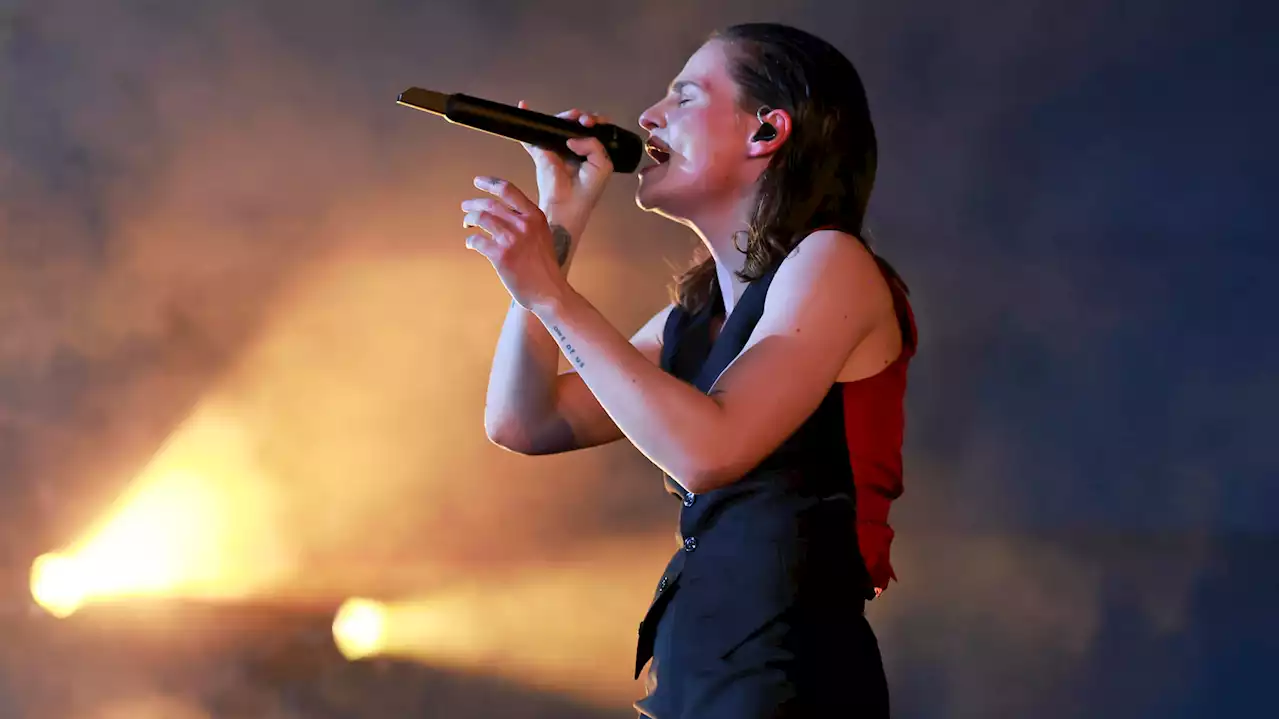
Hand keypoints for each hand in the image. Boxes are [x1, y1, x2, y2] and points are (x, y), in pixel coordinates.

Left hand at [462, 175, 569, 311]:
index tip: (477, 181)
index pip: (508, 190)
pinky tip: (471, 244)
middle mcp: (523, 224)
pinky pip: (476, 241)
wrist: (549, 291)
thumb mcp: (542, 235)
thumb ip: (526, 222)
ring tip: (467, 224)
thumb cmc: (544, 266)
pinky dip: (471, 241)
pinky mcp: (500, 256)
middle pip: (490, 204)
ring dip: (469, 219)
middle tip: (465, 207)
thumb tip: (501, 212)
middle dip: (473, 204)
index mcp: (535, 216)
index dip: (489, 183)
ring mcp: (511, 239)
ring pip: (480, 219)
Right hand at [516, 101, 612, 227]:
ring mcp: (557, 148)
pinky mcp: (541, 153)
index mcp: (591, 151)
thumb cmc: (586, 192)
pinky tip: (525, 107)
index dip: (594, 120)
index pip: (594, 128)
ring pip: (557, 124)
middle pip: (575, 122)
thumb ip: (594, 145)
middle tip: (582, 121)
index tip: (592, 123)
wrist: (566, 207)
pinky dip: (528, 119)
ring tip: (568, 118)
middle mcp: (574, 147)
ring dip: (562, 117)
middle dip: (579, 116)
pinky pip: (532, 135)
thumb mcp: (602, 166)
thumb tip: (574, 137)